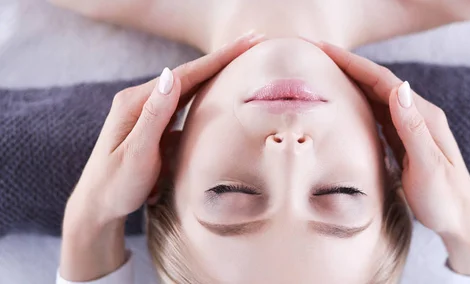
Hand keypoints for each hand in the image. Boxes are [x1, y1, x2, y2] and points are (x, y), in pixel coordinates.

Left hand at [60, 31, 264, 281]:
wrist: (97, 208)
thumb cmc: (115, 185)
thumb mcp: (136, 153)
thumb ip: (154, 115)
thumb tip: (172, 74)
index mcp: (136, 102)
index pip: (185, 74)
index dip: (218, 58)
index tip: (247, 43)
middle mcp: (141, 101)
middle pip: (189, 75)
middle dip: (222, 59)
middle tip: (253, 43)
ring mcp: (147, 113)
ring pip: (188, 88)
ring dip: (215, 74)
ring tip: (241, 61)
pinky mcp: (154, 127)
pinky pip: (184, 106)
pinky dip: (205, 95)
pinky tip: (219, 93)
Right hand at [313, 41, 469, 275]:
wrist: (461, 220)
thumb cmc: (445, 198)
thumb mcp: (429, 166)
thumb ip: (412, 128)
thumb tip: (398, 88)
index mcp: (423, 116)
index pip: (384, 81)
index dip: (354, 63)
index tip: (326, 50)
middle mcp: (417, 116)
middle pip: (378, 83)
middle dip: (348, 66)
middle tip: (317, 55)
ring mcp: (411, 128)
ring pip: (376, 97)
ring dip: (352, 82)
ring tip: (325, 72)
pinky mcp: (405, 141)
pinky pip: (378, 115)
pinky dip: (359, 103)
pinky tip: (346, 103)